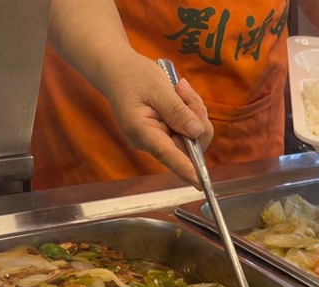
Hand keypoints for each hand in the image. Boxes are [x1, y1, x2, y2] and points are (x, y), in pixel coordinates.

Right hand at [100, 50, 213, 185]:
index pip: (167, 155)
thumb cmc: (132, 76)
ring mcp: (160, 138)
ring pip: (194, 135)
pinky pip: (190, 128)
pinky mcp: (167, 132)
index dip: (186, 168)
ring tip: (179, 88)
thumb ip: (177, 111)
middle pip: (189, 144)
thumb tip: (196, 132)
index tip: (200, 183)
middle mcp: (152, 142)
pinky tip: (180, 94)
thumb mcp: (157, 89)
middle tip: (183, 91)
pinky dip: (192, 110)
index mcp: (143, 132)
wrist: (118, 70)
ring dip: (195, 111)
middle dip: (196, 117)